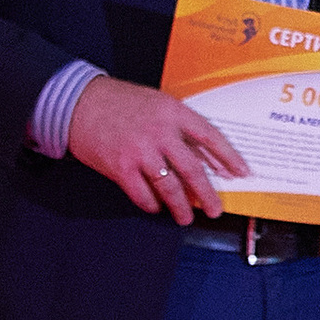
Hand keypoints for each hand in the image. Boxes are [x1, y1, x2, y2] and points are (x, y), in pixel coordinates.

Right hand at [67, 75, 246, 223]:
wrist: (78, 102)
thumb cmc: (121, 102)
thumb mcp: (158, 104)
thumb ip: (181, 127)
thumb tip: (207, 157)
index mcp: (173, 112)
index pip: (210, 137)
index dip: (229, 157)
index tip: (241, 173)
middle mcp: (159, 132)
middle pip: (192, 169)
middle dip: (207, 193)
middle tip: (215, 209)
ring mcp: (139, 151)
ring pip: (169, 187)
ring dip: (180, 206)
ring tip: (185, 217)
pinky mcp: (120, 167)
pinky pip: (142, 194)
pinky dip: (151, 203)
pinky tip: (156, 206)